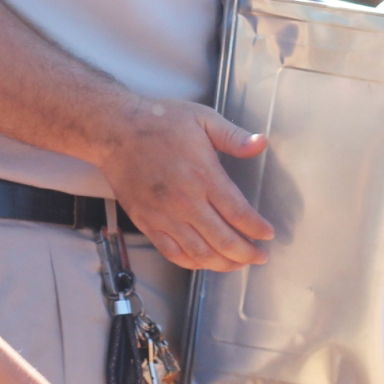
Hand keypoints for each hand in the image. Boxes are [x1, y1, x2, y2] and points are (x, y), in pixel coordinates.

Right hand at [96, 98, 273, 270]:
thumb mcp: (203, 119)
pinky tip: (205, 262)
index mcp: (203, 176)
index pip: (239, 214)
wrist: (116, 131)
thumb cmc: (159, 122)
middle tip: (260, 256)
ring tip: (238, 263)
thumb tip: (261, 143)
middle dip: (247, 253)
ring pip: (200, 253)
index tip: (268, 235)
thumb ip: (234, 136)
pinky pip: (173, 253)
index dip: (257, 229)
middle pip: (223, 240)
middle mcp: (185, 202)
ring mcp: (164, 216)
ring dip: (223, 263)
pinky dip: (192, 263)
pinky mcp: (147, 223)